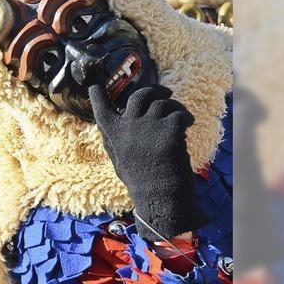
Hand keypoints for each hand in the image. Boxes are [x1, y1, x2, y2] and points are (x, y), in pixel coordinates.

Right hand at [88, 84, 207, 240]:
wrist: (160, 198)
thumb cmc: (140, 182)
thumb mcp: (119, 160)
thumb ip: (116, 140)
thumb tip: (114, 125)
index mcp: (113, 134)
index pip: (101, 108)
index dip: (97, 95)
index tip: (94, 86)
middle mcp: (128, 125)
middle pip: (140, 95)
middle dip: (154, 90)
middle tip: (166, 93)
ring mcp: (149, 126)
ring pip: (164, 103)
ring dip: (175, 106)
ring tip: (182, 115)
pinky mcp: (169, 130)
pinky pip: (180, 114)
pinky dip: (186, 117)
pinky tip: (188, 124)